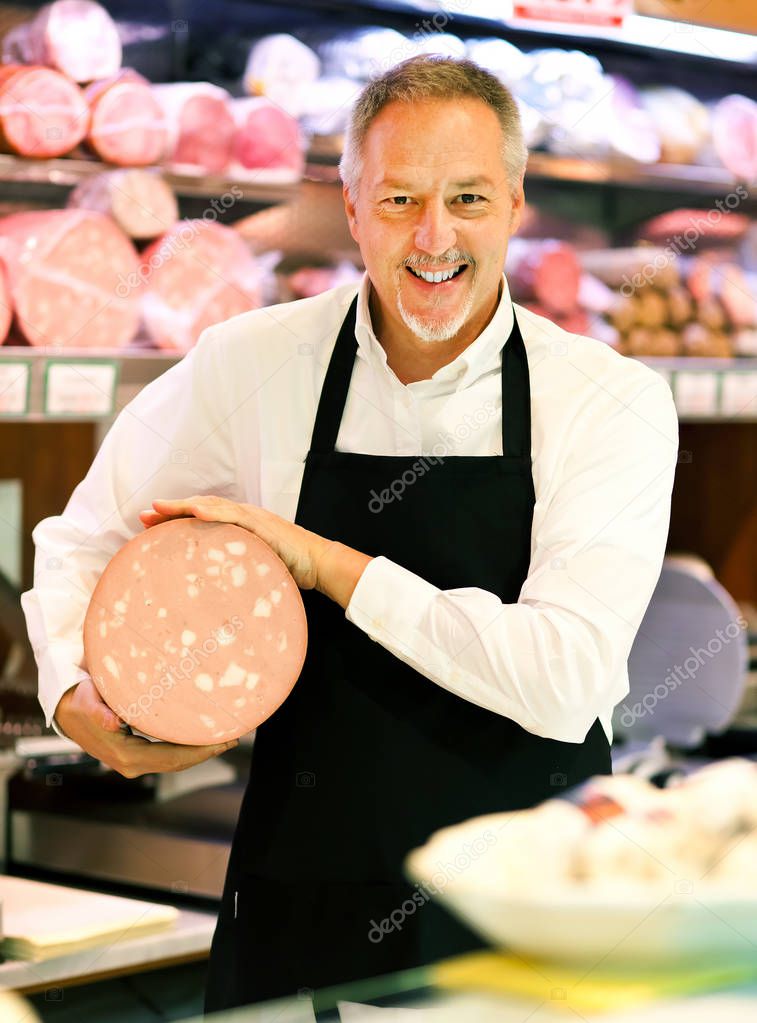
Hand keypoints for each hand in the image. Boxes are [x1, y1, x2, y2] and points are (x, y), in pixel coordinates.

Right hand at [55, 678, 237, 777]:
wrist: (66, 708)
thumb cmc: (80, 700)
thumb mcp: (87, 702)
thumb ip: (99, 712)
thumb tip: (113, 723)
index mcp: (127, 756)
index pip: (173, 759)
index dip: (201, 752)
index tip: (225, 741)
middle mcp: (132, 765)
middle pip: (179, 763)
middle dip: (208, 752)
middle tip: (235, 737)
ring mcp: (135, 762)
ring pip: (176, 761)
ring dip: (201, 751)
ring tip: (226, 736)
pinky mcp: (137, 754)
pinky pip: (169, 755)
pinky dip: (188, 748)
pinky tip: (203, 736)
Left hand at [139, 495, 332, 590]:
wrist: (318, 563)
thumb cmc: (288, 571)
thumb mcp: (252, 573)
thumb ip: (231, 578)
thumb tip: (207, 603)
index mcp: (236, 529)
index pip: (200, 520)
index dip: (173, 521)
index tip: (149, 529)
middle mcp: (240, 518)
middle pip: (199, 508)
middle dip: (170, 511)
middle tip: (143, 517)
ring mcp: (251, 518)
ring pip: (212, 506)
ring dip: (184, 507)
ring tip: (159, 509)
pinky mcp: (262, 523)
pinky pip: (234, 515)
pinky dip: (214, 512)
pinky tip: (195, 512)